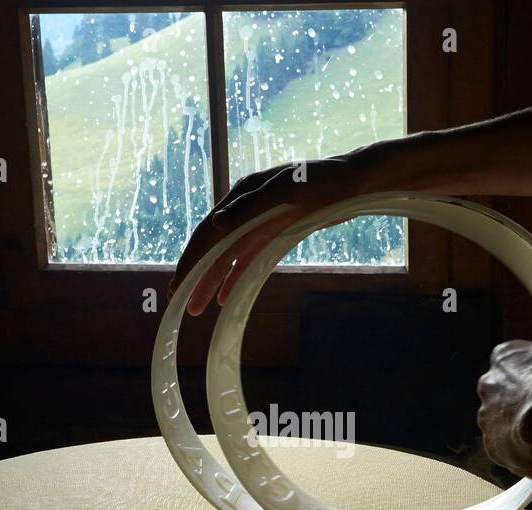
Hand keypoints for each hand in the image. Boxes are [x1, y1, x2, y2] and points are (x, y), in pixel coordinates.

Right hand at [168, 148, 380, 315]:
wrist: (353, 182)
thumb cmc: (322, 181)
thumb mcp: (286, 191)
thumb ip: (250, 206)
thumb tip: (216, 222)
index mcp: (241, 196)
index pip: (208, 233)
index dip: (191, 260)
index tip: (178, 285)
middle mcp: (243, 209)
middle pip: (212, 247)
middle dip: (195, 275)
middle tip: (179, 302)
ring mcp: (257, 223)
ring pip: (227, 257)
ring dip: (211, 281)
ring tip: (196, 307)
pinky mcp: (272, 233)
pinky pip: (246, 260)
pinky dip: (234, 278)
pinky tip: (224, 297)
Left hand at [477, 322, 531, 477]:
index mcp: (505, 359)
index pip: (514, 369)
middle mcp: (490, 386)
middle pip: (506, 401)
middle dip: (525, 411)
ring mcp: (488, 417)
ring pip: (505, 429)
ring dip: (524, 436)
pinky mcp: (492, 445)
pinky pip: (508, 455)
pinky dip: (524, 460)